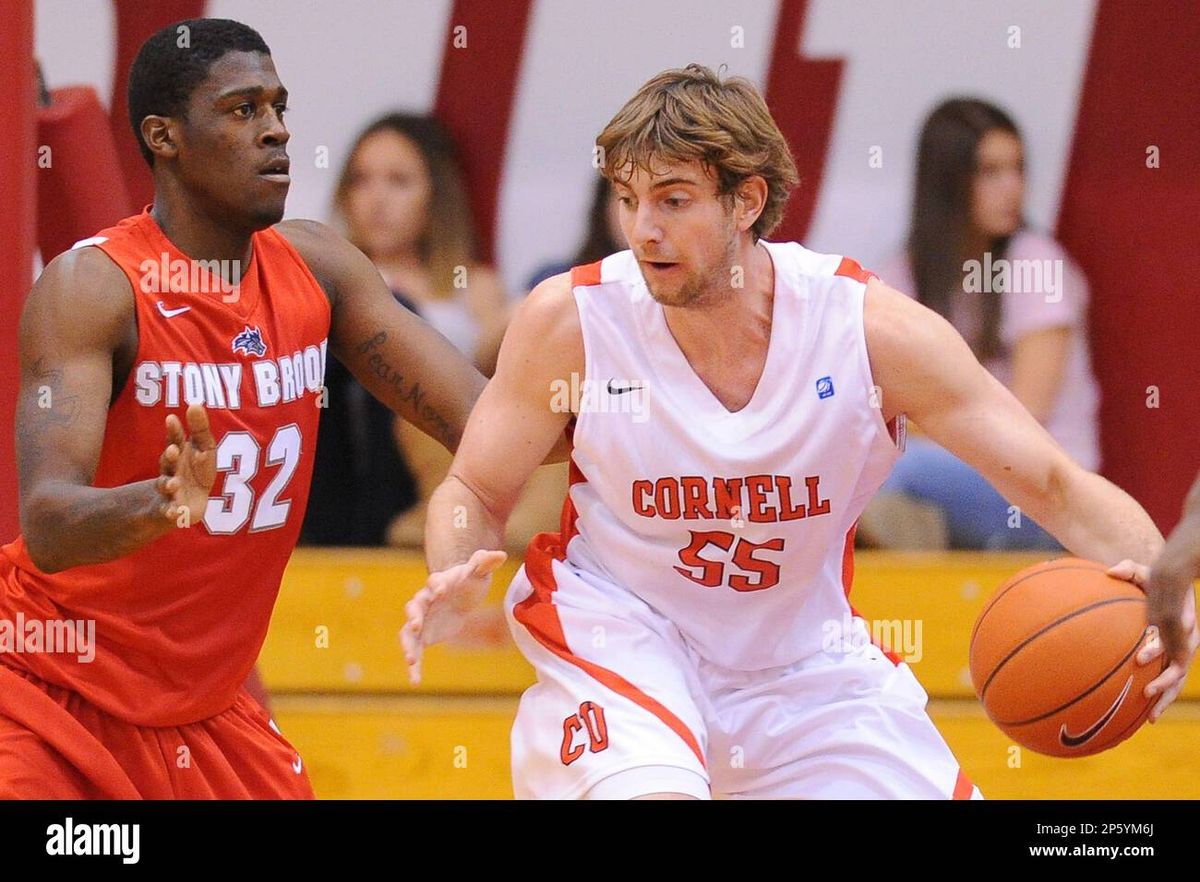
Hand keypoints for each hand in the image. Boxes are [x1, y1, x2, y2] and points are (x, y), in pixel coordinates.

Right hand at [155, 404, 216, 526]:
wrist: (186, 504)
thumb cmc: (195, 471)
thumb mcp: (202, 449)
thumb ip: (199, 429)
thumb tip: (195, 403)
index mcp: (179, 454)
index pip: (175, 440)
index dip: (174, 431)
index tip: (171, 418)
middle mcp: (171, 470)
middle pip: (168, 462)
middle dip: (170, 456)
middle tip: (173, 450)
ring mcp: (170, 490)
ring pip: (166, 486)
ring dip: (169, 484)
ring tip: (173, 483)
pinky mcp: (173, 509)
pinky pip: (170, 511)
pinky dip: (171, 512)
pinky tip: (174, 513)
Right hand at [400, 549, 507, 684]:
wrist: (458, 593)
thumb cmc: (469, 580)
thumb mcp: (478, 571)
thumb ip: (485, 562)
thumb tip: (500, 554)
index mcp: (438, 583)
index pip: (433, 582)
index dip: (435, 585)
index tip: (440, 590)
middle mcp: (424, 601)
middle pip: (413, 607)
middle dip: (413, 615)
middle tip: (416, 624)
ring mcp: (420, 620)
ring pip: (407, 633)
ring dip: (407, 645)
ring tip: (410, 660)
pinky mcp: (422, 636)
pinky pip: (415, 651)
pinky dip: (413, 666)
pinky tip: (414, 681)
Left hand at [1108, 558, 1197, 721]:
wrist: (1168, 582)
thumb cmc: (1153, 577)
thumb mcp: (1142, 569)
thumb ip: (1129, 568)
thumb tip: (1112, 570)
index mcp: (1178, 621)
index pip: (1171, 640)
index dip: (1157, 649)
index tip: (1139, 659)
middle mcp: (1184, 640)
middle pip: (1179, 667)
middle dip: (1165, 683)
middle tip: (1147, 694)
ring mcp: (1181, 650)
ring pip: (1176, 680)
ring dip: (1165, 698)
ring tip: (1150, 718)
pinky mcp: (1174, 656)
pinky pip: (1169, 679)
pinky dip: (1161, 695)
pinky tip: (1145, 714)